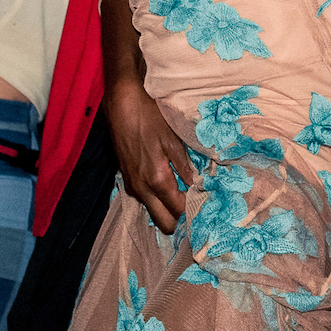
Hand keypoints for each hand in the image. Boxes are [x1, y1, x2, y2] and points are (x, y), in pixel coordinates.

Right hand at [107, 73, 195, 233]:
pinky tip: (172, 188)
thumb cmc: (149, 120)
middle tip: (199, 210)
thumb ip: (184, 166)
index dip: (194, 214)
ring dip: (170, 211)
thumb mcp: (172, 140)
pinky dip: (160, 201)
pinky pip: (146, 200)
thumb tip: (196, 185)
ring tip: (189, 199)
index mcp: (156, 180)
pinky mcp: (128, 181)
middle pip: (164, 223)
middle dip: (181, 221)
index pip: (177, 210)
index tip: (208, 209)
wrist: (122, 107)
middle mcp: (142, 189)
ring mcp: (133, 187)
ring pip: (154, 213)